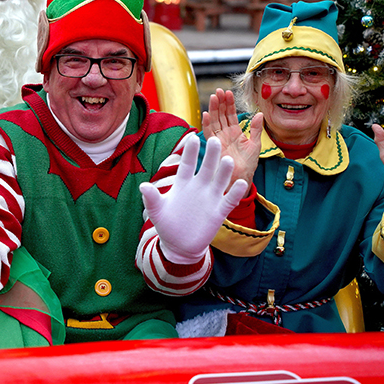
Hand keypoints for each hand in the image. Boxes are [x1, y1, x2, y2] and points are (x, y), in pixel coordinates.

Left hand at [140, 134, 247, 263]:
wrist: (179, 245)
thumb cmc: (167, 225)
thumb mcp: (157, 211)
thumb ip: (151, 198)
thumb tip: (143, 186)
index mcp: (183, 183)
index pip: (187, 164)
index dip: (189, 152)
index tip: (192, 137)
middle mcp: (198, 187)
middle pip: (206, 167)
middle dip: (210, 155)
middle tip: (214, 139)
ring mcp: (210, 198)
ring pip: (220, 181)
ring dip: (224, 171)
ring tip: (228, 160)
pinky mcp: (219, 211)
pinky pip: (229, 200)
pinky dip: (235, 192)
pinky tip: (241, 183)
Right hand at [201, 88, 261, 191]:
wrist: (243, 177)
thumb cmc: (248, 164)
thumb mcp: (255, 144)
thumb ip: (256, 129)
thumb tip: (259, 114)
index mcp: (235, 133)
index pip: (230, 115)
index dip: (229, 104)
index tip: (228, 92)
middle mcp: (225, 134)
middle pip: (220, 115)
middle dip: (219, 103)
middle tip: (219, 91)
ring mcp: (219, 139)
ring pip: (214, 121)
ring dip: (213, 109)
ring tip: (213, 97)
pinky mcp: (215, 146)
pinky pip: (209, 133)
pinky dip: (207, 124)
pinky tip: (206, 114)